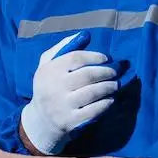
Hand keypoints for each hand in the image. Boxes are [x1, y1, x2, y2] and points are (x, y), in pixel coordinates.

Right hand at [19, 32, 116, 154]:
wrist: (41, 120)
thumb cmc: (49, 85)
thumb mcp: (47, 64)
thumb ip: (63, 47)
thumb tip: (85, 36)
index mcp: (49, 70)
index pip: (76, 58)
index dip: (95, 56)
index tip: (107, 58)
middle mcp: (54, 87)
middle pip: (88, 75)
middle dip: (107, 72)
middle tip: (116, 72)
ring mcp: (62, 106)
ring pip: (93, 93)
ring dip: (109, 87)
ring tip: (116, 84)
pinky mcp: (70, 121)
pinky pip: (93, 111)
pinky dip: (105, 103)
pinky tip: (110, 99)